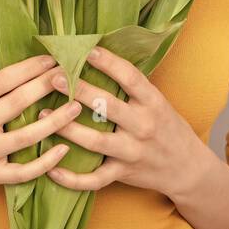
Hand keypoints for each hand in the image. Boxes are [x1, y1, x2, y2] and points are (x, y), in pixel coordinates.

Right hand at [0, 55, 82, 192]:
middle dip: (47, 86)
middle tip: (71, 75)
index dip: (30, 68)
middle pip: (17, 103)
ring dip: (56, 121)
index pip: (3, 80)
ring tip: (77, 107)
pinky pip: (24, 170)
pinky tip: (64, 148)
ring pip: (26, 136)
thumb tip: (30, 71)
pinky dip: (46, 161)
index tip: (52, 58)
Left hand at [38, 45, 207, 198]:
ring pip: (95, 141)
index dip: (108, 62)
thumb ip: (132, 86)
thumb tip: (97, 56)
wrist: (187, 167)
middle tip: (54, 76)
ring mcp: (132, 152)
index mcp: (153, 102)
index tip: (86, 49)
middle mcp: (143, 126)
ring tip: (40, 115)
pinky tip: (51, 169)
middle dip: (79, 90)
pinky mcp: (123, 173)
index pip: (130, 77)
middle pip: (107, 106)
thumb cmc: (167, 127)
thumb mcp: (158, 102)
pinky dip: (72, 178)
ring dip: (66, 129)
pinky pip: (94, 179)